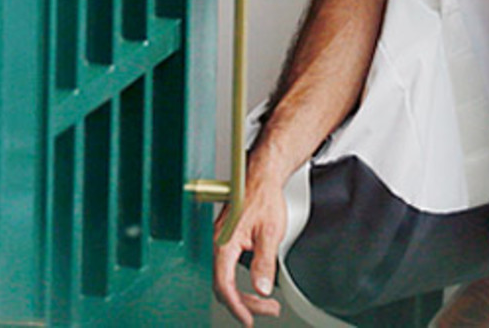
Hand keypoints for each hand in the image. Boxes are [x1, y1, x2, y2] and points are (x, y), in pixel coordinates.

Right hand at [212, 176, 286, 325]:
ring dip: (244, 294)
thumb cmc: (264, 196)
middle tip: (267, 310)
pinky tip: (254, 286)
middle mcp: (217, 244)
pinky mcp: (226, 240)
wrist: (261, 175)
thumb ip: (264, 262)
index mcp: (224, 243)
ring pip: (226, 279)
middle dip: (246, 303)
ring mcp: (220, 242)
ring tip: (265, 303)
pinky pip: (227, 269)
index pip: (224, 285)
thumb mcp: (270, 232)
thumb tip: (262, 288)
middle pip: (224, 286)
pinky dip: (240, 282)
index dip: (237, 305)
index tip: (249, 318)